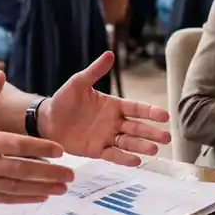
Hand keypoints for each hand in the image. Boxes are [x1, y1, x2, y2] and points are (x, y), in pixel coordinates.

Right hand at [0, 72, 73, 202]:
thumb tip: (1, 75)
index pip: (16, 145)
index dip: (40, 148)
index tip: (61, 150)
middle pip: (21, 169)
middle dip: (49, 173)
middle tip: (72, 174)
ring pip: (16, 187)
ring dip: (42, 188)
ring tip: (63, 187)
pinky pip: (5, 198)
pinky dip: (24, 198)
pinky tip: (42, 196)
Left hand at [39, 52, 170, 166]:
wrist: (47, 120)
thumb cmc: (64, 100)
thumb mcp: (79, 83)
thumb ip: (95, 71)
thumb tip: (109, 54)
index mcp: (113, 105)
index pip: (136, 108)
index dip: (150, 112)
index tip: (164, 116)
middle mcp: (114, 122)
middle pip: (137, 127)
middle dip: (152, 132)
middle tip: (167, 137)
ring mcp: (107, 137)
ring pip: (128, 142)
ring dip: (141, 145)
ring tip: (154, 149)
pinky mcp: (97, 150)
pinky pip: (113, 155)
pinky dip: (124, 158)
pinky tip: (136, 161)